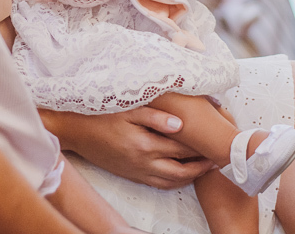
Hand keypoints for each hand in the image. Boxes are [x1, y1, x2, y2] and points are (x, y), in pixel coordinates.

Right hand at [42, 107, 213, 189]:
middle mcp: (143, 163)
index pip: (182, 148)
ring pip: (171, 181)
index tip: (217, 142)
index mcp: (145, 145)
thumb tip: (180, 124)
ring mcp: (137, 171)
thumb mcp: (128, 110)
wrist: (76, 131)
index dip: (201, 146)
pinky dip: (175, 182)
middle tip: (219, 159)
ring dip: (191, 176)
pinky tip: (182, 173)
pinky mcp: (131, 174)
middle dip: (202, 166)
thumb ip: (155, 116)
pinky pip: (159, 184)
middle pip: (181, 170)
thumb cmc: (101, 115)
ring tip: (206, 167)